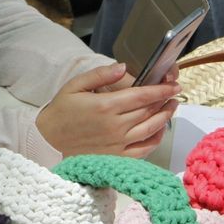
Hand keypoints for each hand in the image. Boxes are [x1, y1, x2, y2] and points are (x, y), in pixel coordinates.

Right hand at [37, 64, 179, 157]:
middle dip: (166, 100)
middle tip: (175, 93)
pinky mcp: (116, 157)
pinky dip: (156, 140)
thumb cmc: (62, 111)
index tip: (174, 85)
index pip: (143, 95)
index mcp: (106, 106)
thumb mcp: (75, 85)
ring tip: (171, 107)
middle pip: (149, 111)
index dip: (162, 90)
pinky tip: (159, 130)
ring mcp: (117, 143)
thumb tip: (123, 67)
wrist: (48, 140)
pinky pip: (143, 150)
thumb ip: (101, 74)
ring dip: (165, 117)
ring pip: (150, 129)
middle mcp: (115, 125)